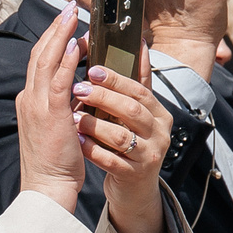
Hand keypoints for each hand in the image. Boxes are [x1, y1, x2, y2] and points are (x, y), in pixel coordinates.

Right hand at [15, 6, 87, 211]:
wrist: (47, 187)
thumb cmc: (56, 162)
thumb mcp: (60, 126)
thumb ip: (66, 105)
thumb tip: (82, 88)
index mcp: (31, 100)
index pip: (40, 62)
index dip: (53, 39)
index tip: (67, 24)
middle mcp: (29, 98)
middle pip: (40, 53)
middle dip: (55, 29)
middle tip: (70, 9)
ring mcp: (36, 105)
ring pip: (46, 60)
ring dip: (60, 35)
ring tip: (73, 16)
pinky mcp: (50, 114)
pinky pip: (58, 80)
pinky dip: (65, 60)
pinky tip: (75, 45)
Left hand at [73, 62, 172, 232]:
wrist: (133, 188)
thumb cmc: (130, 142)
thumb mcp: (138, 113)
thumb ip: (137, 82)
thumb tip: (140, 43)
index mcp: (160, 114)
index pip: (139, 89)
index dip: (115, 78)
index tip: (91, 68)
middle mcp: (159, 134)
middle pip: (132, 110)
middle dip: (103, 97)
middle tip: (77, 89)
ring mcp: (149, 156)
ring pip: (121, 136)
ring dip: (94, 124)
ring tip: (73, 117)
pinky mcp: (135, 176)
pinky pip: (111, 161)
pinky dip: (92, 150)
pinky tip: (76, 141)